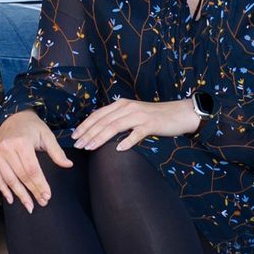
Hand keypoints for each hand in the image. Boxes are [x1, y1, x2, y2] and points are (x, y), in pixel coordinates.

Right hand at [0, 110, 71, 211]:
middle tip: (41, 203)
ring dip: (19, 194)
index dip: (40, 184)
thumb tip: (68, 165)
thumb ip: (57, 152)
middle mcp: (7, 148)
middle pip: (21, 176)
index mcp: (22, 142)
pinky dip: (4, 189)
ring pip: (9, 179)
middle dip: (32, 191)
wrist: (12, 116)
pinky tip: (12, 199)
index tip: (47, 196)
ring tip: (29, 205)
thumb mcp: (47, 135)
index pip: (32, 169)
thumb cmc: (32, 127)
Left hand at [73, 97, 200, 150]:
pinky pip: (136, 134)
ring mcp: (140, 115)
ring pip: (115, 126)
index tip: (74, 136)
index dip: (85, 125)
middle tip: (77, 145)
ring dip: (100, 137)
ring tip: (90, 148)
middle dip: (88, 133)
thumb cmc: (155, 117)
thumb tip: (100, 132)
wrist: (179, 113)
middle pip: (104, 121)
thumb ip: (118, 119)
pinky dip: (127, 141)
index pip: (98, 114)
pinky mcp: (151, 124)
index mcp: (122, 104)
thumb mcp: (133, 114)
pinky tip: (118, 149)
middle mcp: (128, 107)